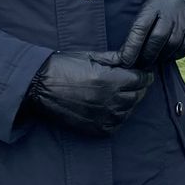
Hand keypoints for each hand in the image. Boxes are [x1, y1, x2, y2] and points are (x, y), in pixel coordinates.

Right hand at [22, 51, 153, 134]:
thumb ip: (116, 59)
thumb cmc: (64, 66)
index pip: (141, 80)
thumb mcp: (92, 56)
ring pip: (129, 110)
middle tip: (133, 81)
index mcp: (110, 80)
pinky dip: (118, 116)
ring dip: (129, 102)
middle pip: (137, 96)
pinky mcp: (95, 129)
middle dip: (138, 87)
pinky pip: (116, 124)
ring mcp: (103, 117)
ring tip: (121, 93)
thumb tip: (133, 59)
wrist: (40, 85)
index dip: (144, 75)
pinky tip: (112, 106)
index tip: (143, 73)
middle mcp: (110, 101)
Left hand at [118, 0, 184, 68]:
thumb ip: (137, 30)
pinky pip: (184, 49)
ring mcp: (184, 21)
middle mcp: (170, 13)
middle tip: (140, 64)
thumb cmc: (159, 8)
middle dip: (146, 56)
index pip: (140, 29)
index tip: (125, 61)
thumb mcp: (146, 10)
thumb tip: (123, 56)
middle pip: (157, 39)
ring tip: (153, 60)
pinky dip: (174, 56)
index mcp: (153, 7)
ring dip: (160, 57)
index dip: (132, 47)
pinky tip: (168, 55)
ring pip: (171, 46)